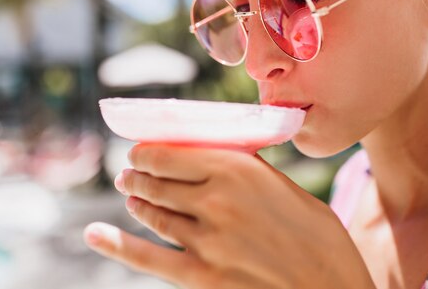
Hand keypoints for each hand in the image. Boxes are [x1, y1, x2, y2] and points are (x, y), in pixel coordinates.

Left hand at [83, 143, 375, 288]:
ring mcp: (205, 241)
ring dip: (137, 203)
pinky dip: (116, 245)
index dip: (146, 152)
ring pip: (153, 215)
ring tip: (132, 197)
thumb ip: (246, 172)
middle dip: (138, 176)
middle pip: (156, 183)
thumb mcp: (285, 187)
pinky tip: (96, 234)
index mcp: (237, 169)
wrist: (331, 288)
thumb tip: (215, 159)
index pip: (168, 154)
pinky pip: (146, 257)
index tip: (141, 152)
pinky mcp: (201, 277)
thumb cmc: (319, 235)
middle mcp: (215, 200)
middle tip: (130, 174)